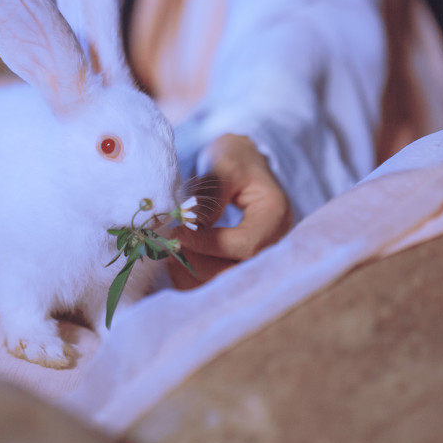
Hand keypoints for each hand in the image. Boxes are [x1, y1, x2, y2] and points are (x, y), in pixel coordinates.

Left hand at [170, 134, 290, 288]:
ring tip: (167, 251)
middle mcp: (273, 244)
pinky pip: (214, 283)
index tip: (176, 232)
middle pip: (237, 270)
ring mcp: (257, 258)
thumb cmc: (234, 159)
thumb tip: (190, 226)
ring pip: (224, 282)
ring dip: (191, 272)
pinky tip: (174, 260)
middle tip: (166, 245)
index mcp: (276, 216)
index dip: (209, 243)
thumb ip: (210, 195)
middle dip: (198, 261)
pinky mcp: (240, 265)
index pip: (246, 244)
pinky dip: (191, 277)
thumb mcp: (224, 166)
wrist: (241, 163)